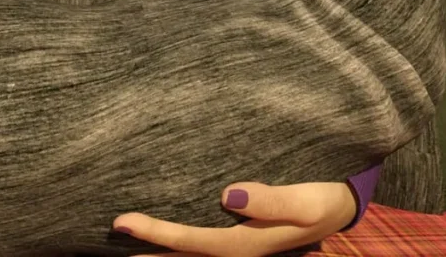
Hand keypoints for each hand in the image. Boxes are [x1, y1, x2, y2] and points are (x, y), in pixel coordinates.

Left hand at [112, 181, 356, 256]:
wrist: (340, 210)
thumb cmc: (321, 201)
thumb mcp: (304, 201)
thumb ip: (268, 199)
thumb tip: (228, 195)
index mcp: (243, 245)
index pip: (188, 241)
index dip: (153, 233)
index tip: (121, 221)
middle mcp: (233, 252)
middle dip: (144, 252)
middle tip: (105, 241)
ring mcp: (233, 248)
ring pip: (185, 255)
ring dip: (156, 251)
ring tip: (120, 245)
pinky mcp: (235, 239)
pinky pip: (195, 246)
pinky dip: (173, 244)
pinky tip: (157, 237)